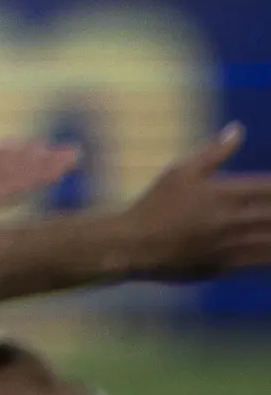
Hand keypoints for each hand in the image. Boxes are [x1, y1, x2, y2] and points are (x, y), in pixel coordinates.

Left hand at [0, 82, 80, 223]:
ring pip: (20, 177)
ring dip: (45, 169)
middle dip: (43, 158)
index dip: (21, 148)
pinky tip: (51, 177)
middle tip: (73, 152)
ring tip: (70, 162)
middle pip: (17, 165)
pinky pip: (13, 192)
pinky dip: (32, 183)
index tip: (43, 143)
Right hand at [125, 125, 270, 279]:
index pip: (268, 188)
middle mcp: (234, 220)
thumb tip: (237, 129)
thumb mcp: (180, 170)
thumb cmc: (157, 204)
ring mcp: (234, 245)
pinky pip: (264, 261)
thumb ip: (213, 151)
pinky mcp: (231, 266)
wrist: (137, 245)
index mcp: (224, 193)